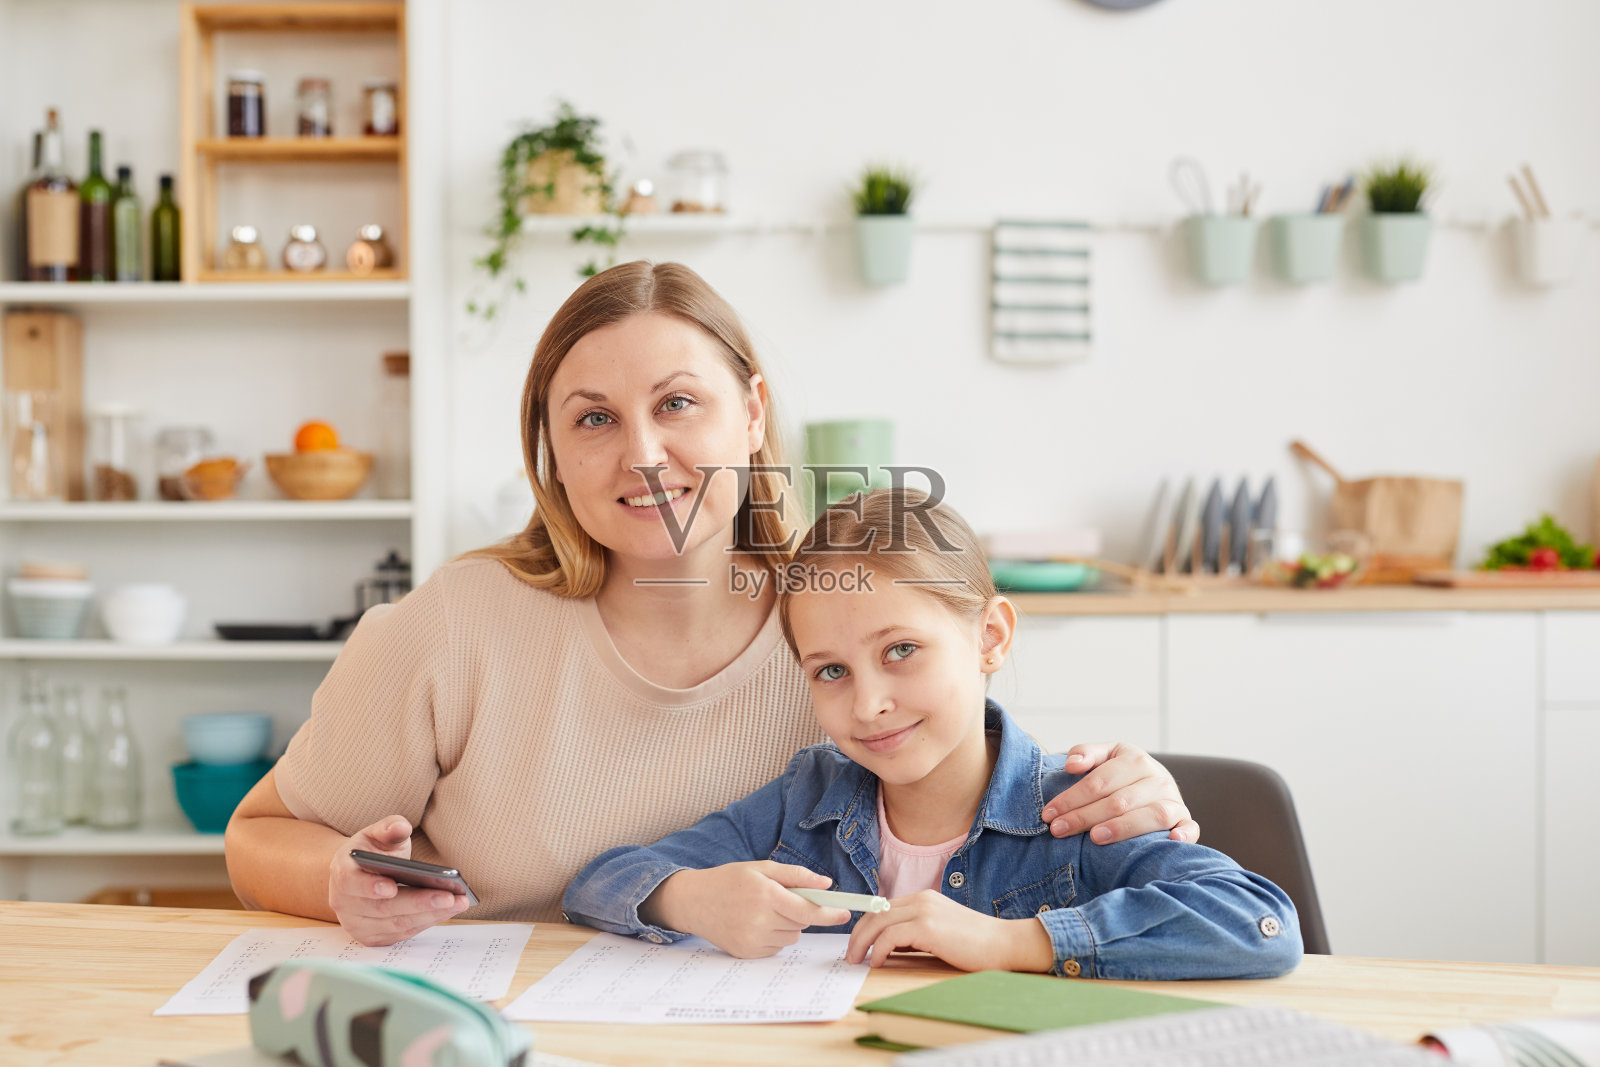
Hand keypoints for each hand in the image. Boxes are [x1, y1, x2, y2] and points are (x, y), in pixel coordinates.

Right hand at [327, 816, 469, 946]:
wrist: (359, 874)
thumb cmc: (371, 852)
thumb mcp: (377, 834)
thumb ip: (389, 828)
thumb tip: (401, 827)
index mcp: (342, 873)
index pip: (350, 884)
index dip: (370, 887)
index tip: (392, 887)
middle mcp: (345, 904)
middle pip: (382, 909)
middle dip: (418, 903)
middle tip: (449, 896)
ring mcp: (358, 924)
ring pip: (395, 924)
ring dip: (429, 915)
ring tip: (458, 902)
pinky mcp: (373, 937)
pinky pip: (402, 933)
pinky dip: (426, 922)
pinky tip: (448, 911)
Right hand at [645, 861, 850, 958]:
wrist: (694, 901)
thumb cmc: (729, 880)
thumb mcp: (761, 868)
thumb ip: (796, 875)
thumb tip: (826, 883)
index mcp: (765, 894)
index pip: (807, 910)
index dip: (829, 913)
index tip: (845, 913)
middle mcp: (759, 920)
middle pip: (801, 924)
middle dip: (800, 912)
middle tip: (782, 899)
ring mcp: (752, 939)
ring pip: (790, 937)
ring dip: (787, 925)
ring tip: (763, 910)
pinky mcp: (746, 953)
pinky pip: (775, 947)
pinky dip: (773, 936)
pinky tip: (754, 923)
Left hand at [845, 891, 1052, 971]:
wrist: (1004, 944)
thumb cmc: (976, 944)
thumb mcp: (940, 933)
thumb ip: (916, 934)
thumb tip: (889, 947)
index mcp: (924, 898)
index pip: (883, 907)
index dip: (866, 924)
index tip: (857, 942)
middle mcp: (921, 899)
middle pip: (875, 912)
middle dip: (858, 934)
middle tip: (850, 954)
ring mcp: (924, 910)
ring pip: (878, 922)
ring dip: (862, 942)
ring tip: (856, 960)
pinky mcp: (927, 927)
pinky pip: (890, 937)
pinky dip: (878, 949)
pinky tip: (877, 963)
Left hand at [1043, 743, 1199, 843]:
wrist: (1156, 784)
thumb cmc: (1122, 774)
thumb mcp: (1105, 756)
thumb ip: (1086, 754)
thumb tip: (1071, 764)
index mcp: (1135, 760)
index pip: (1099, 781)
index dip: (1071, 798)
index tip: (1048, 814)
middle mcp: (1158, 779)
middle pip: (1119, 800)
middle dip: (1084, 817)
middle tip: (1058, 830)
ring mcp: (1174, 801)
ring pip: (1151, 815)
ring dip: (1123, 827)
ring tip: (1095, 838)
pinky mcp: (1186, 821)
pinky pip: (1190, 828)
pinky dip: (1183, 835)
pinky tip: (1170, 841)